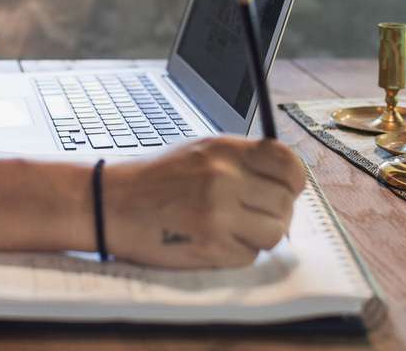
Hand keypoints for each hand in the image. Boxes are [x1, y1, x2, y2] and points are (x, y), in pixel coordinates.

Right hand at [101, 137, 305, 267]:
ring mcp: (218, 213)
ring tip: (235, 230)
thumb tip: (283, 180)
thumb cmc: (155, 181)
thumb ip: (241, 161)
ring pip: (273, 232)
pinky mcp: (211, 246)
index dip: (294, 180)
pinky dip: (237, 253)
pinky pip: (249, 256)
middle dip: (275, 213)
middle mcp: (224, 178)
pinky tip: (214, 241)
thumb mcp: (199, 152)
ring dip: (259, 236)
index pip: (287, 162)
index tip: (288, 189)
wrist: (112, 204)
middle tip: (255, 215)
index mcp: (224, 150)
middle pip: (285, 202)